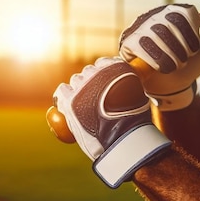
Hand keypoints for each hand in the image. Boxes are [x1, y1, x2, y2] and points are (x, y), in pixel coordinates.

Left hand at [53, 57, 171, 187]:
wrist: (123, 137)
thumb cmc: (133, 122)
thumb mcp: (138, 98)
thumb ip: (127, 88)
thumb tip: (121, 88)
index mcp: (118, 69)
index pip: (104, 63)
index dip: (102, 73)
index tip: (104, 84)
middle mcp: (100, 72)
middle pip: (89, 72)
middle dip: (90, 82)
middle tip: (94, 99)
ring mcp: (84, 85)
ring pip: (75, 80)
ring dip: (77, 89)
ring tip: (83, 105)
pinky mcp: (71, 99)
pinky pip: (62, 91)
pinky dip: (63, 96)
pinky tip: (67, 103)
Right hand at [119, 4, 199, 109]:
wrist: (167, 87)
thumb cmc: (186, 64)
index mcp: (176, 12)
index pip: (186, 13)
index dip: (194, 34)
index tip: (195, 48)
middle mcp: (157, 14)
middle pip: (172, 22)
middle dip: (184, 47)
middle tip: (185, 59)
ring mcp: (140, 26)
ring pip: (158, 34)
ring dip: (172, 56)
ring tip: (175, 65)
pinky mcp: (128, 41)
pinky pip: (142, 46)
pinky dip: (157, 60)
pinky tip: (161, 67)